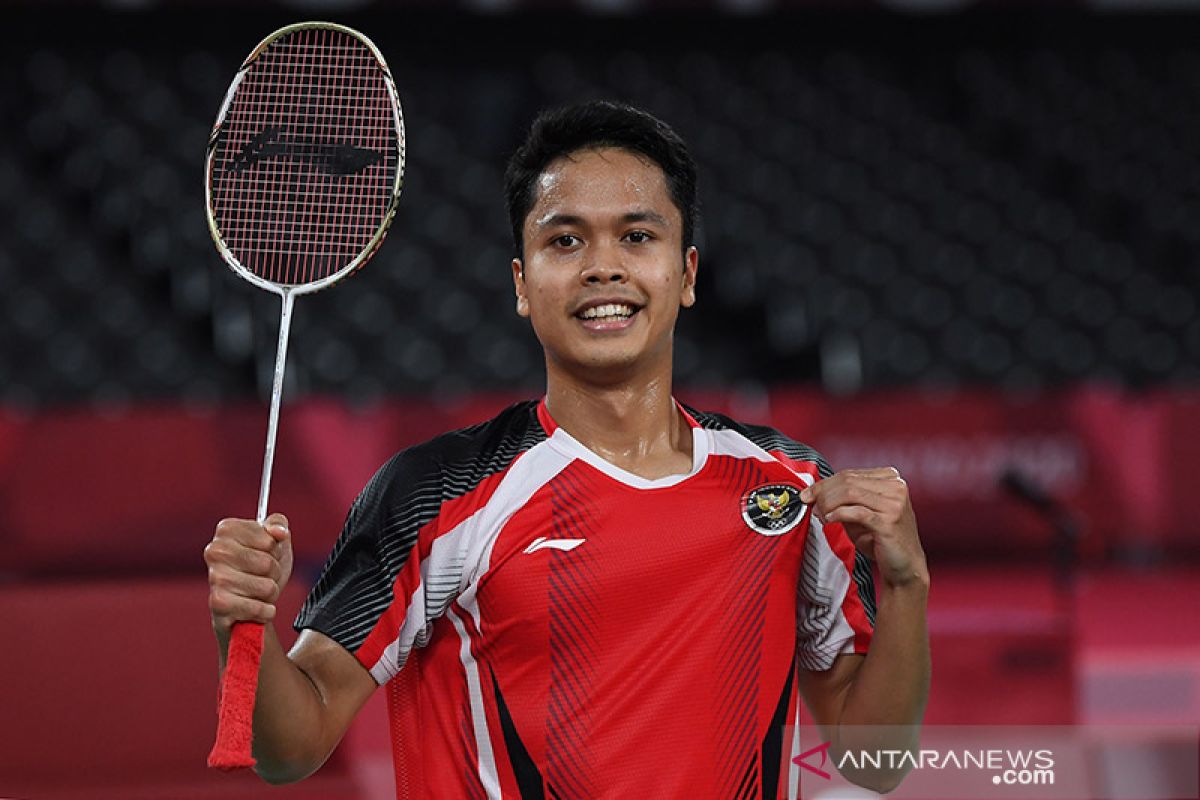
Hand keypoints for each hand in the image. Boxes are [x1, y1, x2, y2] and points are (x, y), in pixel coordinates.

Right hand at [204, 512, 293, 635]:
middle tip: (262, 576)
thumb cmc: (262, 569)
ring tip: (257, 592)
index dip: (275, 551)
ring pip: (266, 587)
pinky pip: (258, 608)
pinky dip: (265, 611)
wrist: (249, 605)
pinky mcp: (218, 603)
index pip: (269, 540)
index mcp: (227, 530)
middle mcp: (214, 551)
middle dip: (274, 573)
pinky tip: (257, 608)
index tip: (264, 554)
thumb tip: (279, 532)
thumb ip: (278, 525)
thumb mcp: (276, 542)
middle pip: (267, 564)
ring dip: (269, 593)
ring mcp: (214, 577)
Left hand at [800, 468, 927, 588]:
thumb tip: (814, 493)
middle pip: (848, 481)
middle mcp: (896, 487)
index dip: (824, 483)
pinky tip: (829, 520)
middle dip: (823, 493)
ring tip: (820, 515)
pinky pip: (856, 512)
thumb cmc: (881, 539)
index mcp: (890, 479)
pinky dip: (838, 514)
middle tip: (810, 505)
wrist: (904, 566)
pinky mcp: (889, 522)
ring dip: (828, 503)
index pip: (849, 474)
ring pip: (850, 493)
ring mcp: (894, 504)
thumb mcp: (859, 513)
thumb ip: (843, 499)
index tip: (808, 494)